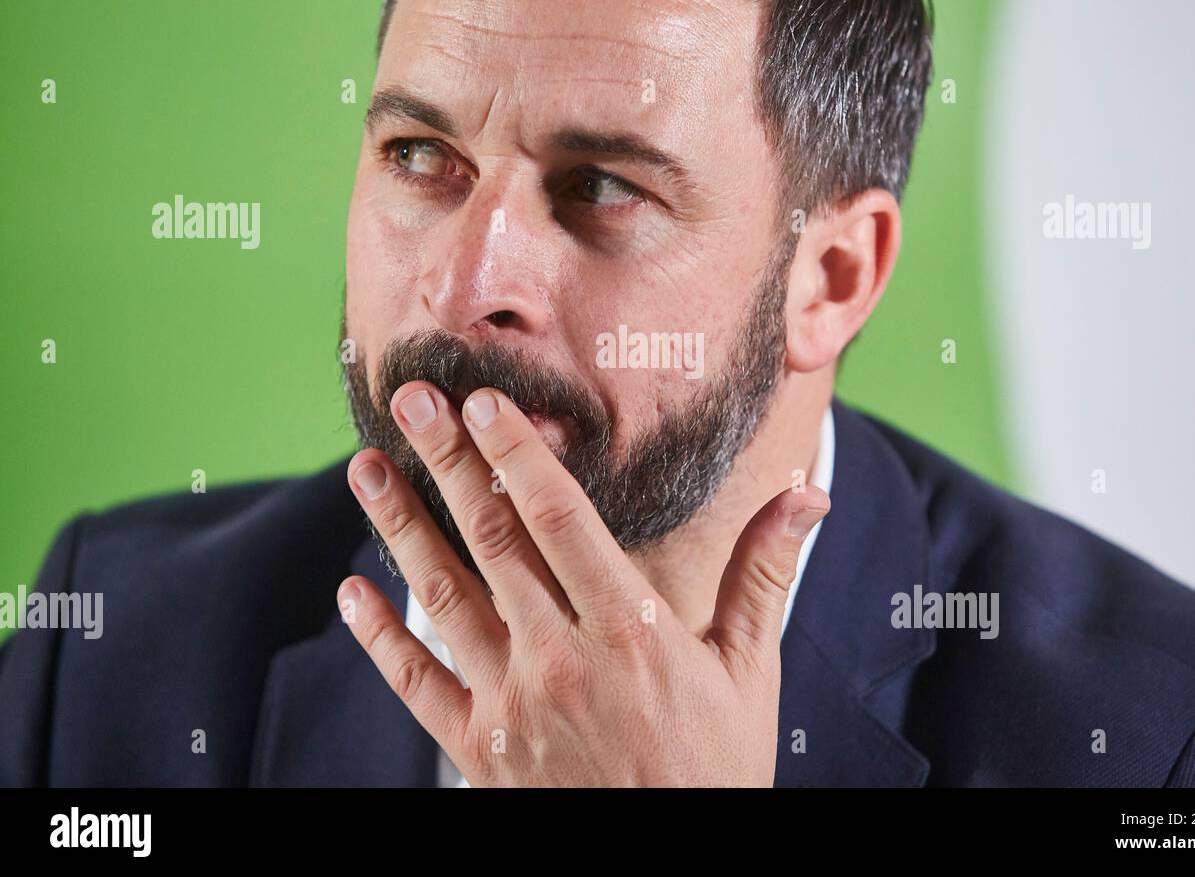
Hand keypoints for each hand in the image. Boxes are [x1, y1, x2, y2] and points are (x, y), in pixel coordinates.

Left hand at [337, 381, 829, 785]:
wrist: (675, 867)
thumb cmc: (716, 768)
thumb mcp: (750, 670)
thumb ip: (763, 575)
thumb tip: (807, 495)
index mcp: (630, 630)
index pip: (559, 519)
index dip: (517, 453)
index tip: (483, 402)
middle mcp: (561, 659)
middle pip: (491, 540)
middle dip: (448, 462)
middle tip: (413, 399)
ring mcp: (512, 705)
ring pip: (442, 598)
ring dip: (400, 527)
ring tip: (367, 468)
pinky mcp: (479, 749)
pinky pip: (417, 684)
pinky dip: (379, 637)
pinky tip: (351, 591)